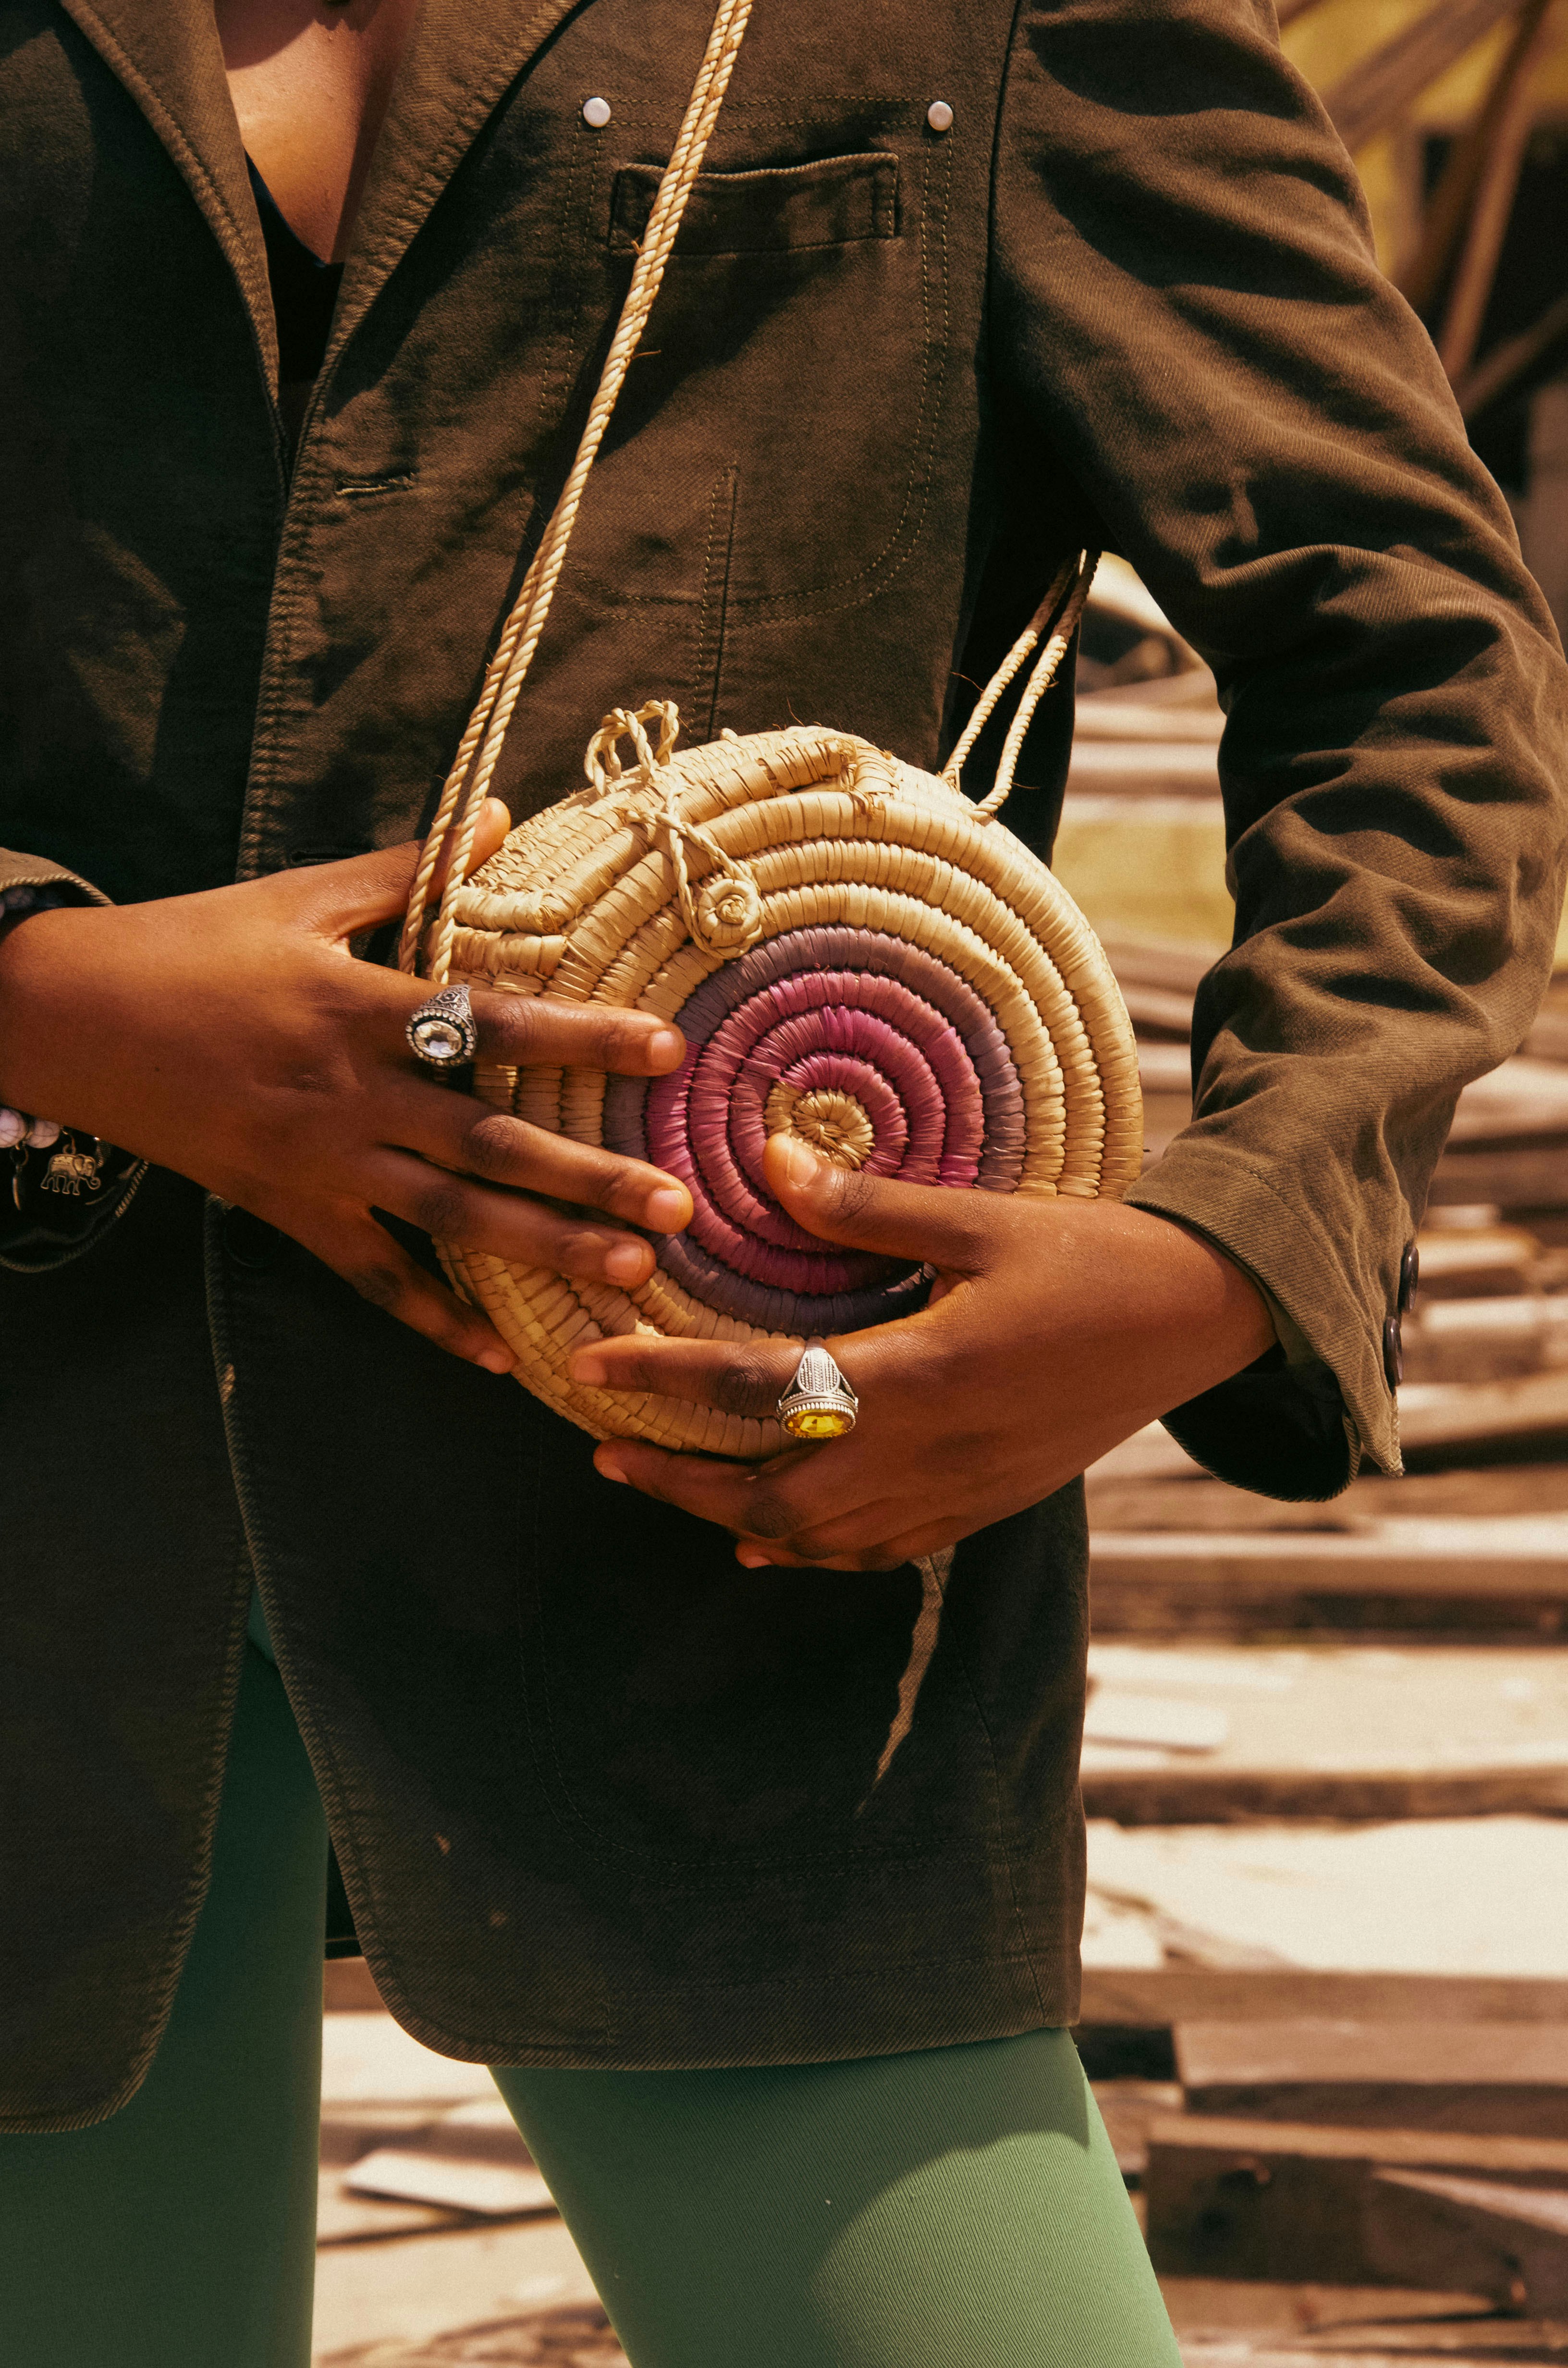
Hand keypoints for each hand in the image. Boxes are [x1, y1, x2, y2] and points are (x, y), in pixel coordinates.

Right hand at [0, 806, 691, 1369]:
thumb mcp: (300, 895)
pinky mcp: (286, 1207)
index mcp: (362, 1006)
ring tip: (629, 1276)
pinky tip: (494, 1354)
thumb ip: (408, 865)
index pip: (498, 1022)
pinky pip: (369, 1274)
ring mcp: (320, 1161)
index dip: (587, 1035)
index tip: (667, 1048)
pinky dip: (429, 1317)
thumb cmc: (187, 944)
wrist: (64, 1016)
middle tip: (679, 1212)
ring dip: (543, 1252)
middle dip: (591, 1182)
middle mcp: (354, 1093)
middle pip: (493, 1144)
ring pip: (450, 1218)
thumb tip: (500, 813)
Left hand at [567, 1135, 1274, 1567]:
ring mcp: (961, 1491)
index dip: (663, 1383)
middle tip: (605, 1450)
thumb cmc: (1097, 1257)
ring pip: (817, 1539)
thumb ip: (868, 1209)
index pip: (760, 1389)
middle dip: (677, 1481)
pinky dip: (809, 1551)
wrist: (1203, 1318)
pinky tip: (767, 1538)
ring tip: (665, 1486)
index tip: (589, 1371)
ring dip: (729, 1518)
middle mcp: (933, 1452)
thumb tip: (766, 1160)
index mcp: (924, 1375)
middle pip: (769, 1496)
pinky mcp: (986, 1504)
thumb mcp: (983, 1218)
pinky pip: (878, 1551)